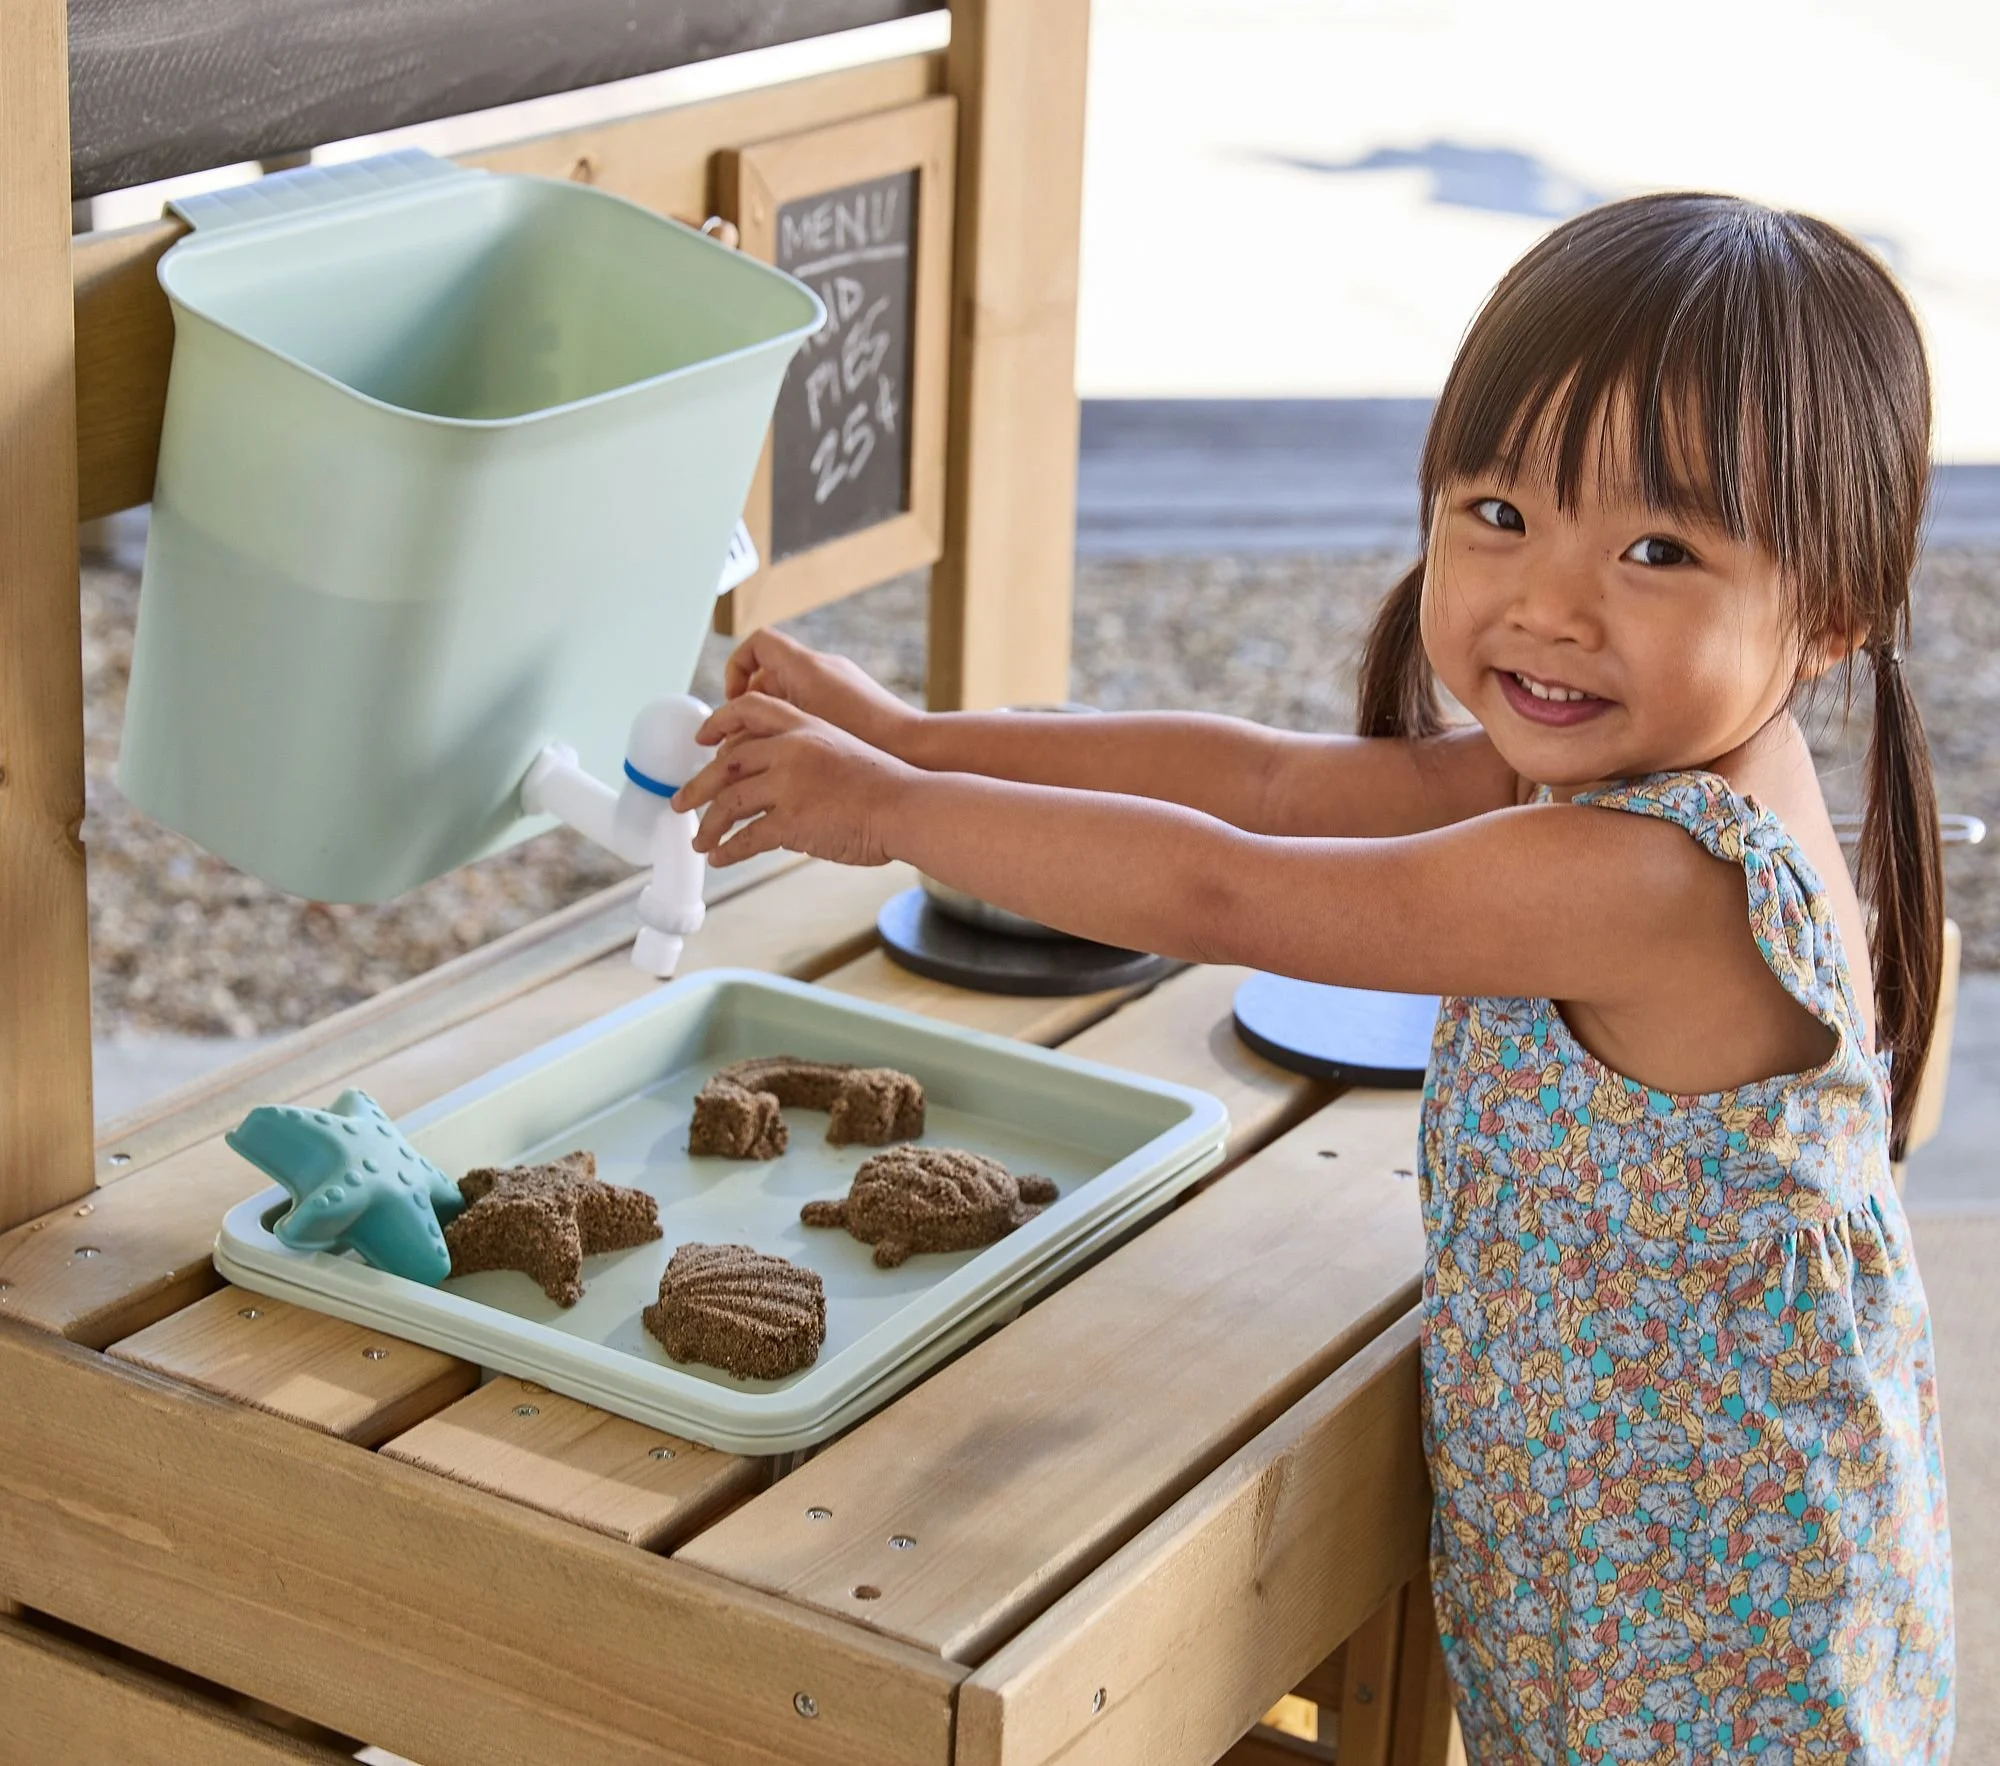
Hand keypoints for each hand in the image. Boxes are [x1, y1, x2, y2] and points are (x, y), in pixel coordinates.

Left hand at [675, 694, 914, 867]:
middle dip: (697, 787)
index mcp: (805, 725)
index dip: (718, 722)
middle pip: (726, 763)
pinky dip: (728, 851)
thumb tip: (776, 782)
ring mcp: (789, 784)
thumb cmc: (886, 786)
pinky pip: (746, 838)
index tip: (702, 740)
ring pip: (729, 803)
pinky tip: (721, 859)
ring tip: (701, 841)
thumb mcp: (842, 749)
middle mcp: (791, 748)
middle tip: (681, 803)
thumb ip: (806, 757)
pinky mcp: (792, 820)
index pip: (749, 708)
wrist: (910, 806)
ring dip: (709, 826)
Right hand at [722, 627, 920, 756]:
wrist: (916, 748)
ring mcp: (839, 684)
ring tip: (765, 755)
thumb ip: (759, 728)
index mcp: (806, 665)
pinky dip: (797, 727)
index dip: (736, 668)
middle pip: (769, 675)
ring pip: (790, 695)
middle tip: (741, 739)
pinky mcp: (852, 703)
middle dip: (750, 707)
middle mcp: (823, 668)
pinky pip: (812, 706)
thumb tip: (732, 737)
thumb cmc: (865, 739)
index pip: (756, 644)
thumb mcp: (798, 730)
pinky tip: (798, 758)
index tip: (733, 700)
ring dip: (772, 722)